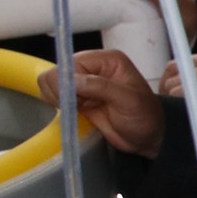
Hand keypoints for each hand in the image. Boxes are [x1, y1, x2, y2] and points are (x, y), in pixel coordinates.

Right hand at [33, 48, 166, 156]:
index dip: (68, 83)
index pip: (71, 63)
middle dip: (62, 92)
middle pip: (56, 72)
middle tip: (81, 105)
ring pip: (49, 83)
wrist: (147, 138)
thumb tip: (72, 80)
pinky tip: (76, 111)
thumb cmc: (145, 117)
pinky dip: (57, 104)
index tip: (79, 100)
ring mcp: (82, 81)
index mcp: (107, 60)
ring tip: (81, 108)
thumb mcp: (129, 101)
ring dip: (59, 98)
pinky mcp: (75, 96)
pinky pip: (52, 95)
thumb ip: (101, 88)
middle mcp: (92, 66)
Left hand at [159, 49, 196, 113]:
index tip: (167, 92)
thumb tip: (172, 81)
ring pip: (177, 92)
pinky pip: (189, 104)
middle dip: (170, 93)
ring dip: (178, 104)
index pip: (176, 65)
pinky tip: (195, 117)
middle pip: (174, 78)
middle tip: (176, 106)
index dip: (166, 80)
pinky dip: (188, 112)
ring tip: (188, 113)